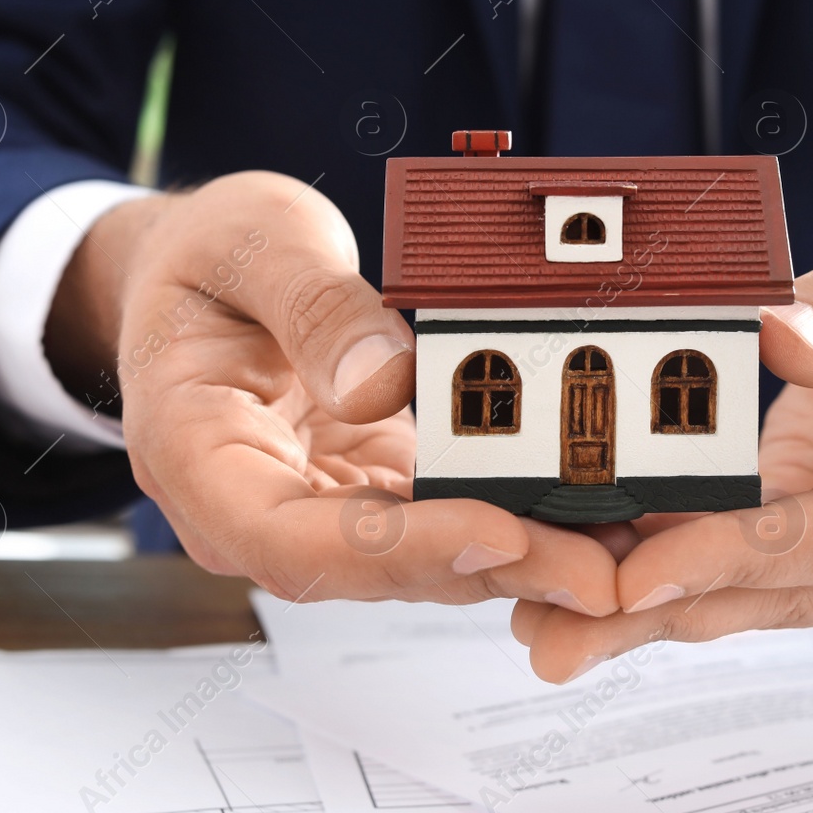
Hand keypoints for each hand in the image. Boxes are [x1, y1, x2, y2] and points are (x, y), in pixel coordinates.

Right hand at [44, 172, 618, 613]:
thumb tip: (380, 380)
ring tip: (619, 550)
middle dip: (491, 568)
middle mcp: (255, 508)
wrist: (202, 275)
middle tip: (598, 568)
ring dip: (521, 561)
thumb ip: (312, 305)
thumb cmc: (208, 258)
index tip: (496, 531)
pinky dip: (516, 521)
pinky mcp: (369, 495)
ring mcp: (317, 509)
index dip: (398, 550)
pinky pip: (443, 521)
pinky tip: (588, 515)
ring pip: (421, 561)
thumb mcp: (251, 243)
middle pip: (374, 569)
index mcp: (193, 455)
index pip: (289, 540)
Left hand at [511, 209, 812, 680]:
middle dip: (666, 612)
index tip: (644, 576)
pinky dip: (661, 570)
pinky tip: (579, 582)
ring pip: (750, 591)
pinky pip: (735, 560)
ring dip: (647, 612)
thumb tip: (776, 336)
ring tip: (543, 626)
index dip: (741, 556)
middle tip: (559, 634)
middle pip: (784, 588)